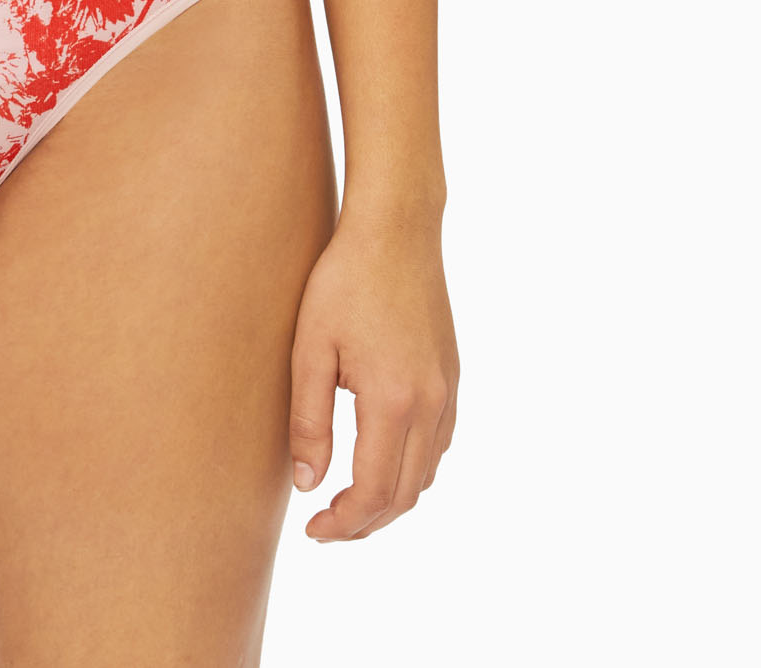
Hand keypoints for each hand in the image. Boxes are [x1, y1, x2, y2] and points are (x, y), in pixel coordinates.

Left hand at [288, 208, 456, 540]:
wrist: (396, 229)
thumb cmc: (343, 281)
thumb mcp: (310, 348)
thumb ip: (308, 421)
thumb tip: (308, 485)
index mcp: (393, 400)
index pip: (374, 492)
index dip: (344, 524)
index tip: (313, 531)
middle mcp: (431, 404)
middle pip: (405, 494)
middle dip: (366, 522)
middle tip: (325, 526)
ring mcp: (448, 391)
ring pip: (426, 474)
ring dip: (391, 498)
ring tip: (348, 500)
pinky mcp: (452, 377)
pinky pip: (438, 445)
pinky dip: (412, 468)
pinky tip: (380, 459)